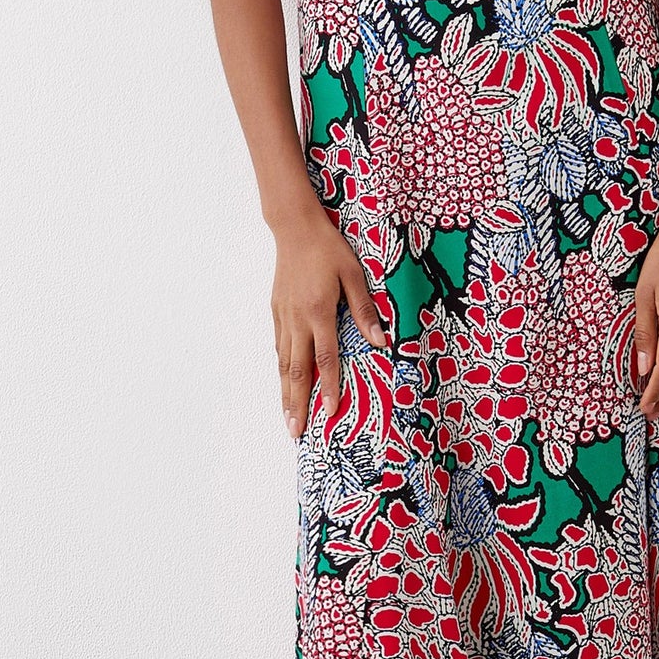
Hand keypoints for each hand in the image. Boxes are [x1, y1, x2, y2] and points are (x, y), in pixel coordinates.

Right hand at [270, 206, 387, 437]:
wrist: (295, 227)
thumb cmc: (329, 249)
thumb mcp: (354, 275)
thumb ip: (365, 310)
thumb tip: (381, 342)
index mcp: (319, 312)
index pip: (325, 358)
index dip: (327, 387)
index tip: (329, 412)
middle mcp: (298, 320)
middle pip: (297, 370)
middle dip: (297, 404)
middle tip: (295, 431)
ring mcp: (284, 317)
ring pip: (284, 363)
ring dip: (285, 393)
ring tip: (287, 417)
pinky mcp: (277, 311)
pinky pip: (279, 347)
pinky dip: (281, 369)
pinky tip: (283, 383)